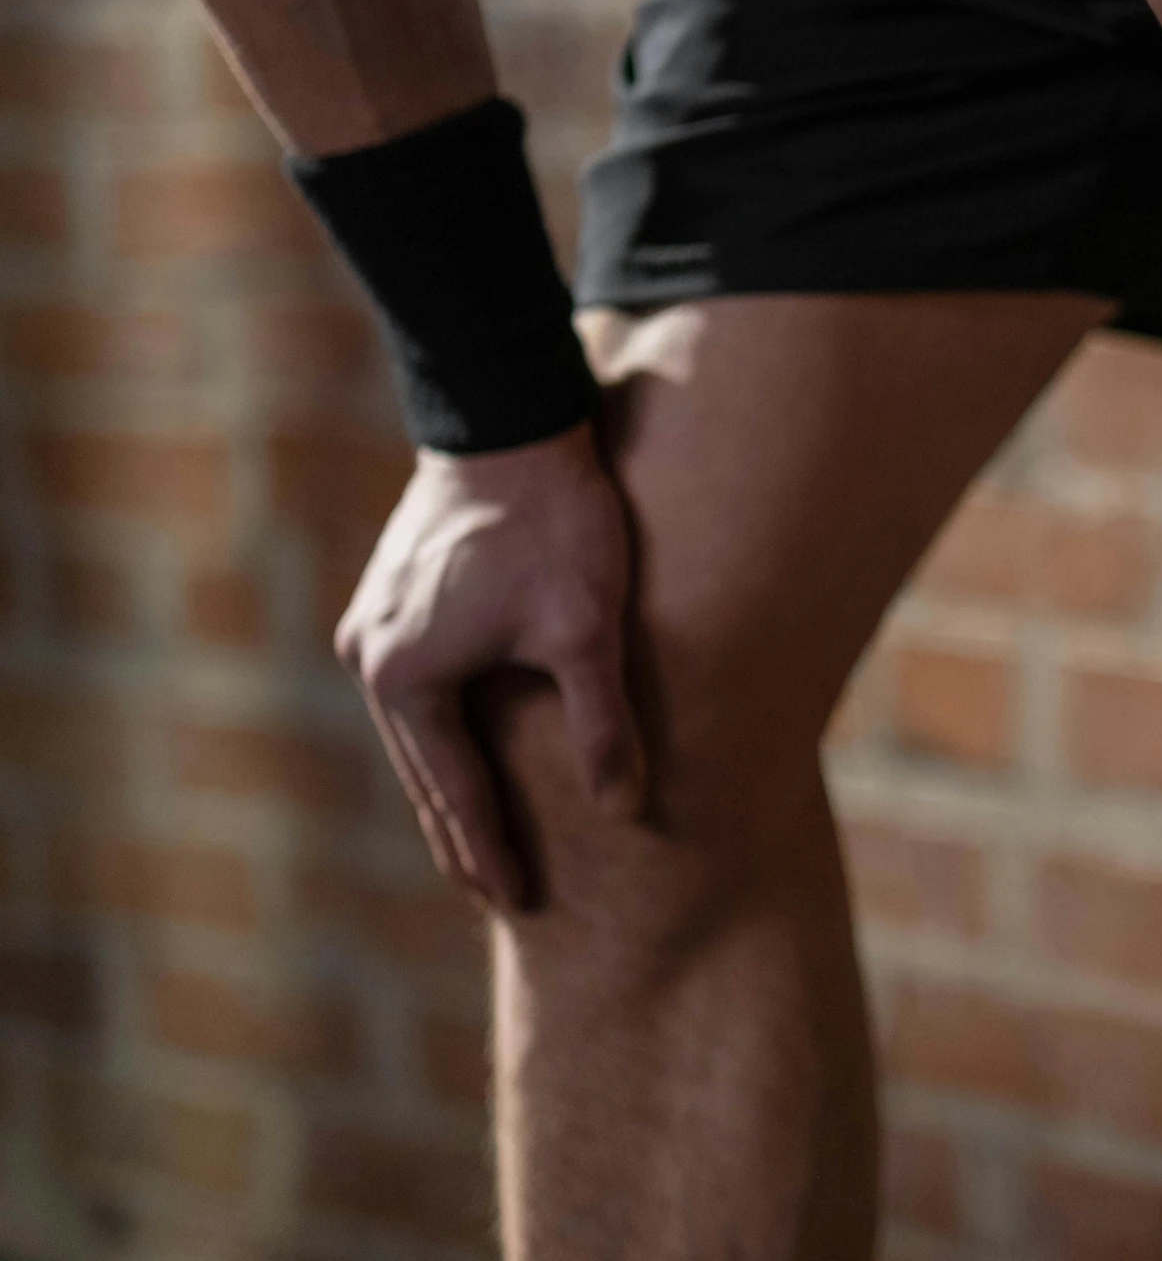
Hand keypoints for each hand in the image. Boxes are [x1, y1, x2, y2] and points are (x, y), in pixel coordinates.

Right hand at [334, 421, 639, 910]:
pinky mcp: (391, 595)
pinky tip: (467, 749)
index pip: (457, 792)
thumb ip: (602, 726)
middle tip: (496, 897)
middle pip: (425, 772)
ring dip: (450, 784)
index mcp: (408, 680)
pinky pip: (418, 690)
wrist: (510, 422)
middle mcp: (371, 659)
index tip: (518, 903)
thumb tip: (626, 811)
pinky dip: (444, 732)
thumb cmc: (554, 525)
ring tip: (480, 839)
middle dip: (462, 835)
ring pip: (418, 732)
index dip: (491, 851)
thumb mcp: (587, 631)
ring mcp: (372, 625)